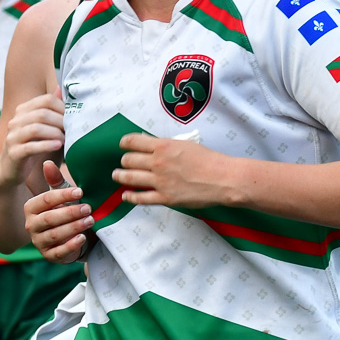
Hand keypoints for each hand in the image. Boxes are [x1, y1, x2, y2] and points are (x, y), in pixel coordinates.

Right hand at [0, 94, 65, 190]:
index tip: (74, 119)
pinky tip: (58, 146)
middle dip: (61, 122)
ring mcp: (13, 137)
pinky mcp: (14, 153)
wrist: (10, 171)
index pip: (46, 100)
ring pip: (36, 128)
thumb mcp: (44, 129)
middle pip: (42, 113)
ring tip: (66, 140)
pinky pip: (30, 147)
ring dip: (55, 133)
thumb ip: (52, 110)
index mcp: (23, 111)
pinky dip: (46, 145)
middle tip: (73, 131)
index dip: (63, 108)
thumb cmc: (33, 148)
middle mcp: (16, 121)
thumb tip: (62, 88)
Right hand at [26, 160, 91, 262]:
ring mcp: (39, 242)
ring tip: (90, 220)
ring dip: (74, 227)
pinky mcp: (49, 255)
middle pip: (50, 218)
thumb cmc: (65, 211)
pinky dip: (71, 245)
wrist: (72, 235)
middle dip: (70, 212)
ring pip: (55, 235)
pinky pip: (59, 251)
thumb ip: (55, 181)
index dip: (63, 195)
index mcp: (31, 208)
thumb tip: (47, 162)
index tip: (80, 191)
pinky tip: (83, 237)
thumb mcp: (62, 196)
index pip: (45, 200)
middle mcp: (31, 225)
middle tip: (88, 207)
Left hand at [112, 134, 234, 208]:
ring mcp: (159, 181)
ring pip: (129, 178)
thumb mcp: (185, 144)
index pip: (133, 141)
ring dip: (120, 176)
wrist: (222, 178)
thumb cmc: (209, 160)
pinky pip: (141, 198)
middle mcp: (157, 162)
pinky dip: (130, 196)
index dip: (124, 143)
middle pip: (128, 160)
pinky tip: (126, 195)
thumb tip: (150, 142)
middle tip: (124, 163)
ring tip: (117, 176)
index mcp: (163, 146)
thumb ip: (165, 144)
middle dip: (124, 161)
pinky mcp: (165, 198)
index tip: (123, 145)